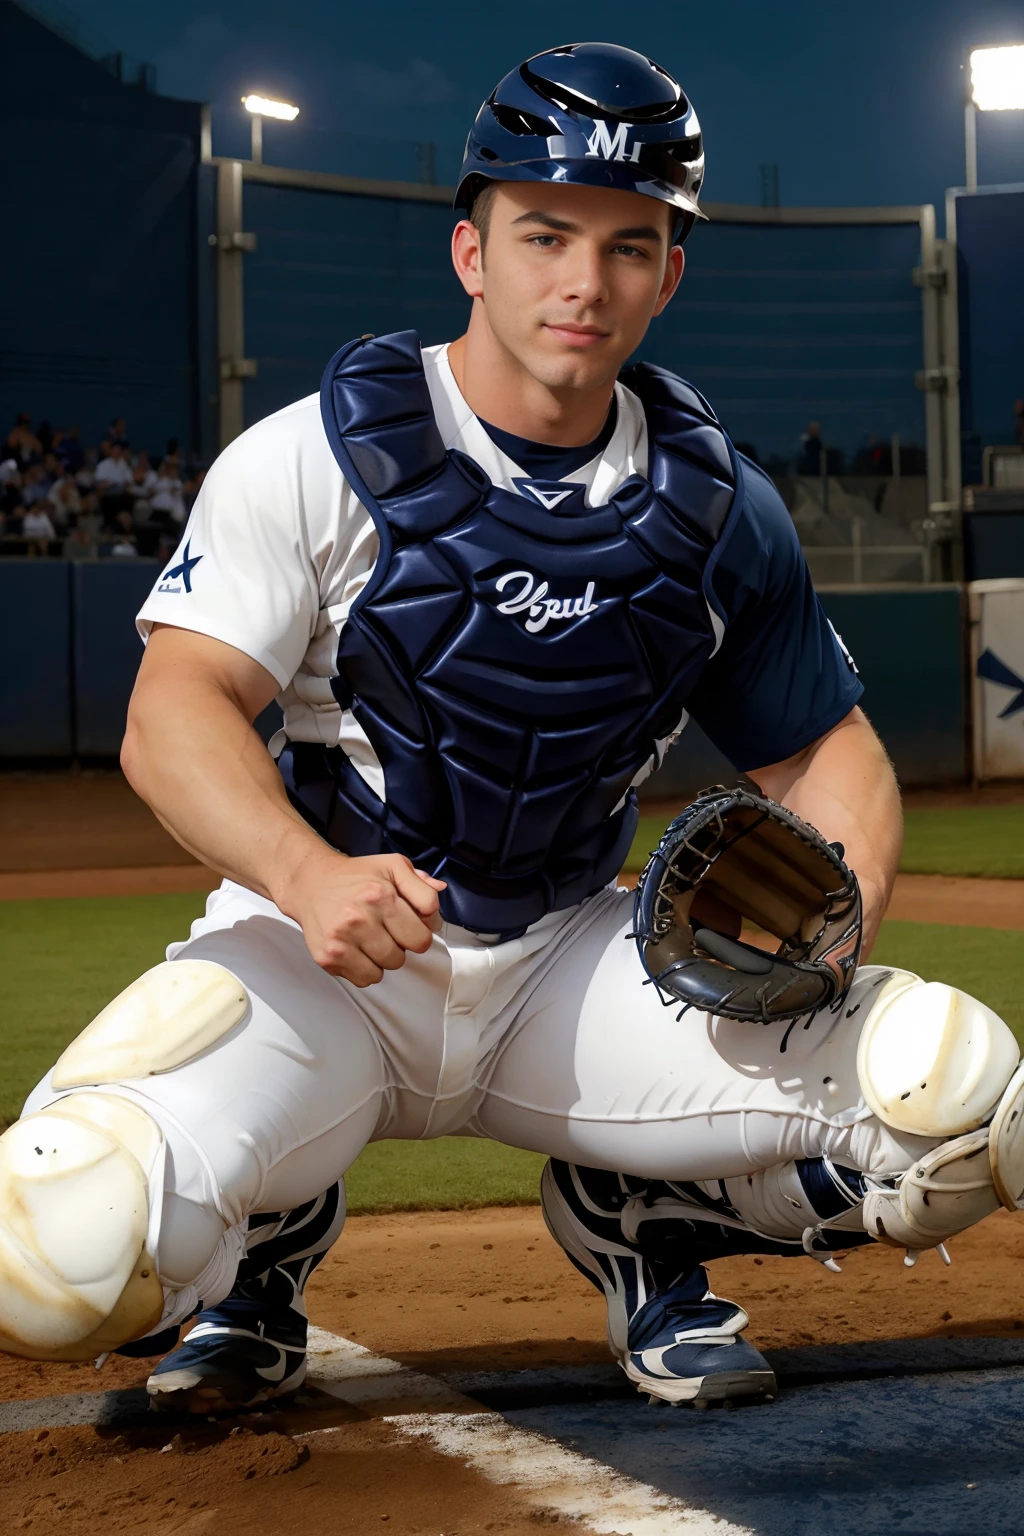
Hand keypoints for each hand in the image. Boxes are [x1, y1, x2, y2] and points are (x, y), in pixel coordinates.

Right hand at [274, 848, 445, 985]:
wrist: (310, 883)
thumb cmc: (354, 876)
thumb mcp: (392, 866)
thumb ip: (420, 883)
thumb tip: (438, 894)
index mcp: (381, 895)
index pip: (424, 934)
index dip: (423, 929)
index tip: (411, 922)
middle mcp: (360, 918)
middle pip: (407, 954)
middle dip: (403, 942)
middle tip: (388, 928)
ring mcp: (343, 940)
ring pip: (388, 967)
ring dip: (384, 956)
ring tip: (370, 936)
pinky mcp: (329, 957)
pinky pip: (366, 978)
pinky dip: (366, 968)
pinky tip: (358, 948)